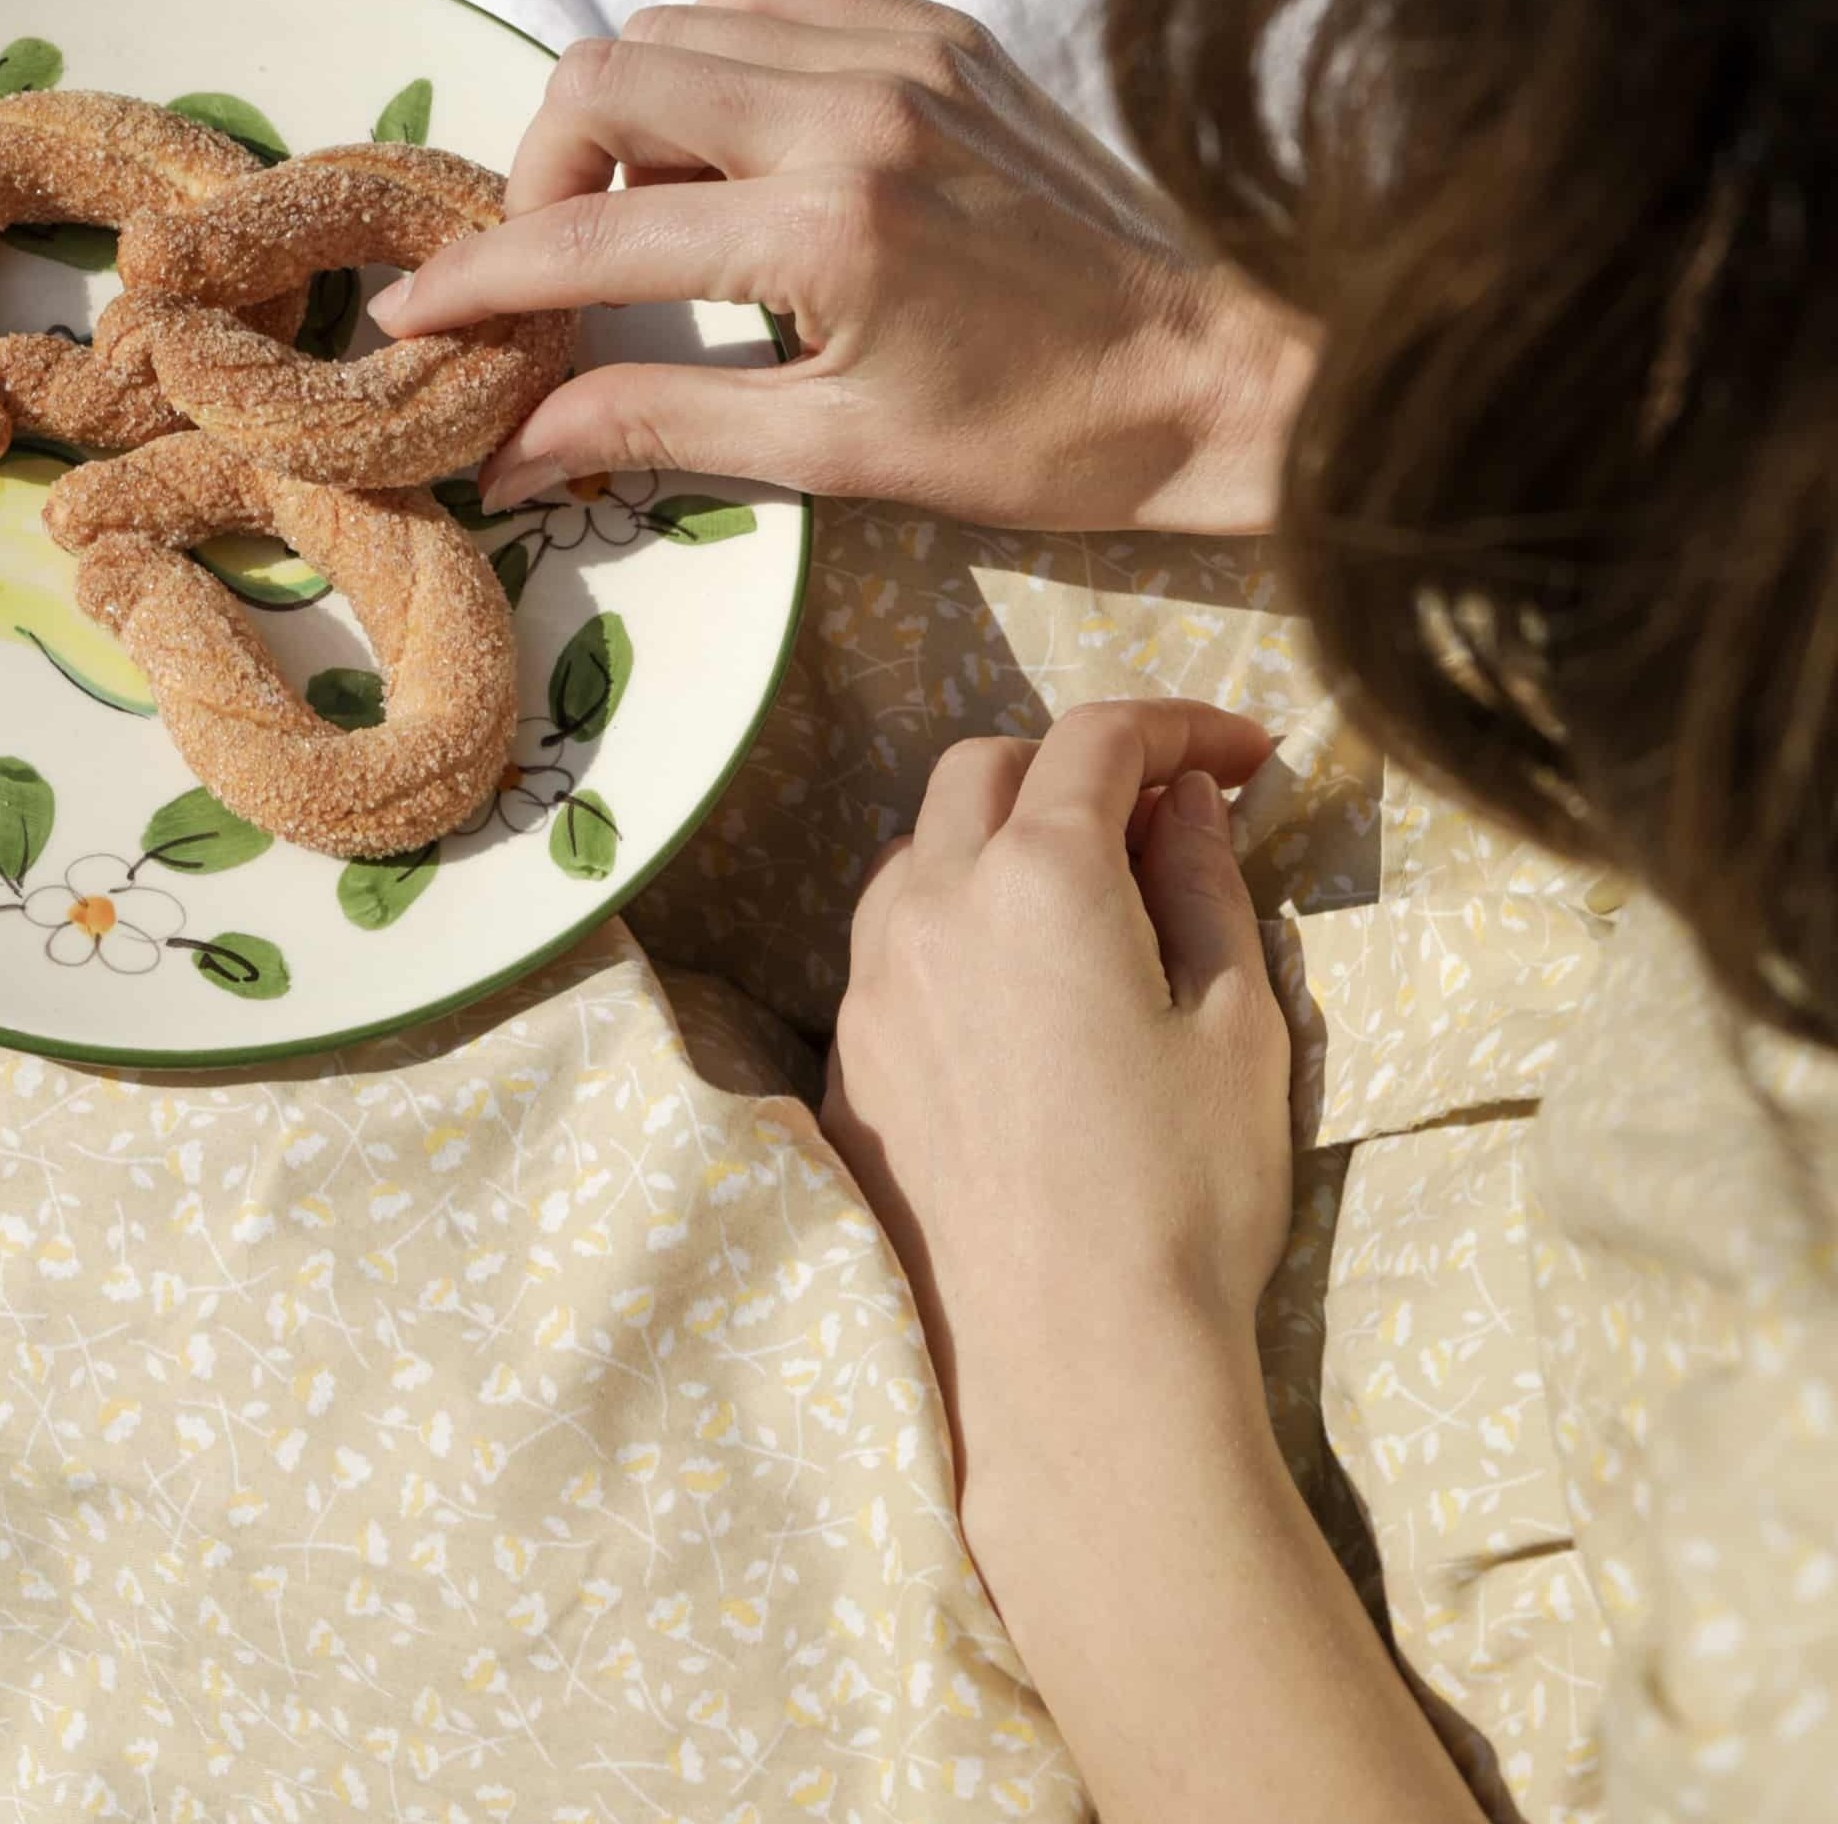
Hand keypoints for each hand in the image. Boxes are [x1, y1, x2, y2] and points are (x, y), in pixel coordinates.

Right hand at [373, 0, 1315, 533]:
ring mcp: (902, 49)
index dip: (480, 277)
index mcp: (829, 230)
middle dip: (542, 173)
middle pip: (605, 78)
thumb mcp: (841, 456)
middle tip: (559, 262)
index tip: (415, 314)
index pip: (591, 237)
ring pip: (674, 18)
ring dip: (629, 110)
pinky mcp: (939, 27)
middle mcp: (855, 108)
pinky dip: (714, 48)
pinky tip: (742, 139)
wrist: (1227, 371)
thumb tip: (509, 451)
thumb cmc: (1046, 436)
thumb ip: (658, 426)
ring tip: (664, 212)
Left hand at [819, 699, 1289, 1520]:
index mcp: (1037, 876)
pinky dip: (953, 926)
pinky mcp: (845, 1060)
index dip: (1180, 726)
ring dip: (998, 840)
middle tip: (1163, 819)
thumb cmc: (1183, 1196)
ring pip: (920, 852)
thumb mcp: (1235, 1025)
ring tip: (1086, 903)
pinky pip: (889, 946)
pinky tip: (1015, 993)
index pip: (1097, 739)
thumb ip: (1204, 885)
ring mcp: (869, 983)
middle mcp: (930, 905)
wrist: (1071, 1366)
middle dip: (1075, 767)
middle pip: (985, 769)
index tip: (1246, 757)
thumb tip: (1185, 802)